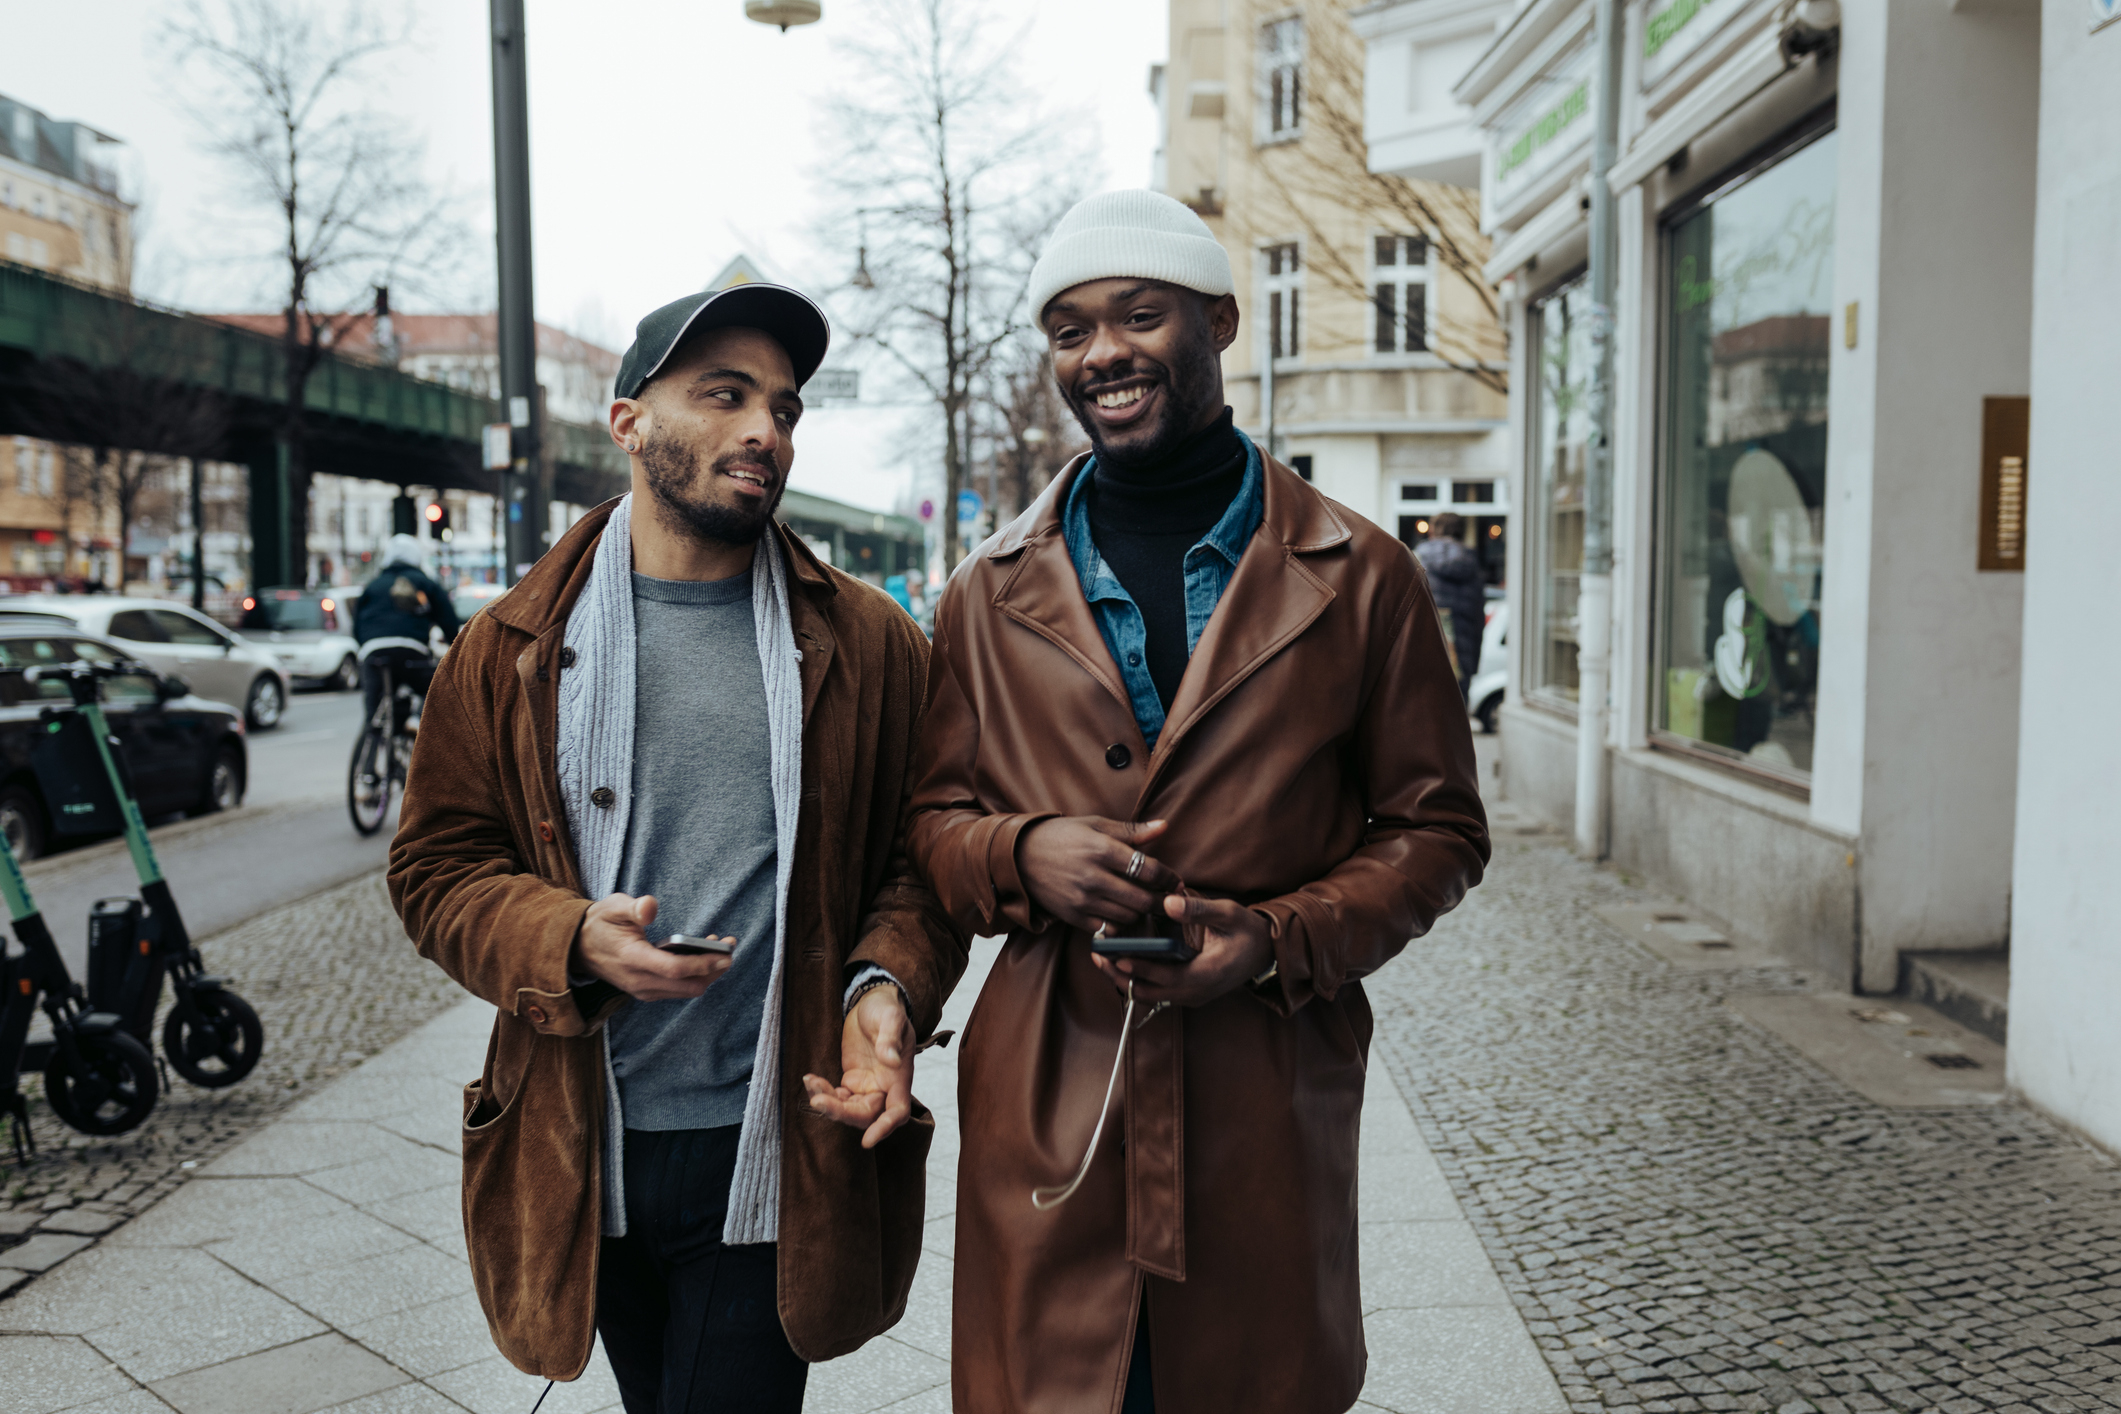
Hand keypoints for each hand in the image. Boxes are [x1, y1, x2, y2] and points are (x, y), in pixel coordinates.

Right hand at [571, 893, 733, 1001]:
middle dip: (714, 968)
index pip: (674, 969)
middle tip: (730, 946)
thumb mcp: (613, 907)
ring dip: (707, 973)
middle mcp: (639, 981)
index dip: (703, 963)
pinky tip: (703, 956)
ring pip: (686, 990)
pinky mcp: (647, 991)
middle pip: (687, 985)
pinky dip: (695, 976)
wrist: (577, 948)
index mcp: (632, 959)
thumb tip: (651, 906)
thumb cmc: (599, 923)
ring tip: (720, 948)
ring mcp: (643, 990)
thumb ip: (634, 907)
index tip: (725, 952)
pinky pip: (678, 989)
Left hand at [803, 984, 915, 1148]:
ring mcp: (867, 1086)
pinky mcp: (852, 1081)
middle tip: (818, 1100)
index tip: (867, 1141)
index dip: (884, 1128)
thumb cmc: (886, 1008)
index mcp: (899, 1076)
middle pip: (867, 1115)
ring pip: (849, 1110)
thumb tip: (891, 1059)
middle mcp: (884, 1087)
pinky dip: (822, 1093)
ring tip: (811, 1082)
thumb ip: (891, 1037)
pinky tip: (811, 1079)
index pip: (897, 1111)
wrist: (871, 1002)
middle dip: (842, 1113)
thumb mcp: (890, 1016)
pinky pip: (837, 1098)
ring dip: (828, 1104)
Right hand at [1018, 816, 1183, 933]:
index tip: (1175, 881)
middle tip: (1169, 899)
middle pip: (1142, 898)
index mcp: (1101, 849)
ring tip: (1146, 904)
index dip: (1168, 877)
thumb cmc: (1061, 836)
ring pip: (1128, 916)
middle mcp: (1093, 877)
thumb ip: (1131, 831)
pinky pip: (1108, 929)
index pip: (1147, 868)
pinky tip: (1123, 913)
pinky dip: (1120, 924)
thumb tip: (1164, 826)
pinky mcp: (1073, 917)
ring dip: (1142, 912)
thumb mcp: (1094, 825)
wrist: (1020, 857)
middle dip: (1161, 901)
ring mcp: (1082, 900)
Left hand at [1093, 893, 1273, 1007]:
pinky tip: (1122, 960)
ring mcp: (1191, 995)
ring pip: (1150, 994)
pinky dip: (1137, 978)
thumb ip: (1199, 910)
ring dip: (1126, 978)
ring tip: (1103, 958)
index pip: (1167, 978)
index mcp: (1208, 974)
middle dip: (1122, 975)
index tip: (1117, 956)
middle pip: (1151, 992)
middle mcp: (1197, 991)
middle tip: (1098, 956)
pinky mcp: (1186, 993)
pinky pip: (1156, 991)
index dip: (1140, 968)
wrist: (1264, 953)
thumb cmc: (1248, 932)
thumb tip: (1169, 901)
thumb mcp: (1229, 914)